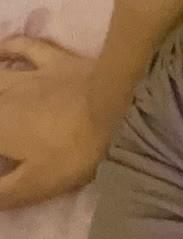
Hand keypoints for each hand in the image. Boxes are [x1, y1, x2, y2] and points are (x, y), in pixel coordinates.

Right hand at [0, 34, 114, 209]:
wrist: (115, 107)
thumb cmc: (72, 152)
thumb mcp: (33, 185)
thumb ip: (1, 193)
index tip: (2, 154)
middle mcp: (4, 96)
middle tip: (4, 132)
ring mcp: (28, 74)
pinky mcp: (53, 59)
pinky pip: (22, 46)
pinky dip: (6, 48)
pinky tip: (0, 50)